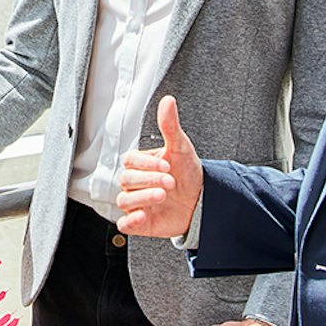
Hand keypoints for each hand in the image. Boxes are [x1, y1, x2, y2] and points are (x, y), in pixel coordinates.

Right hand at [117, 95, 203, 237]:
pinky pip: (124, 224)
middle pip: (126, 180)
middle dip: (148, 179)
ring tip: (163, 195)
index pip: (131, 160)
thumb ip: (170, 126)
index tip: (166, 163)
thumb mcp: (181, 147)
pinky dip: (129, 222)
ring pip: (124, 200)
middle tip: (170, 180)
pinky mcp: (139, 222)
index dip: (146, 162)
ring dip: (143, 198)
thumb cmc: (188, 173)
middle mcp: (136, 183)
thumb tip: (168, 101)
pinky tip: (142, 216)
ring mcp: (136, 202)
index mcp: (142, 164)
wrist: (201, 201)